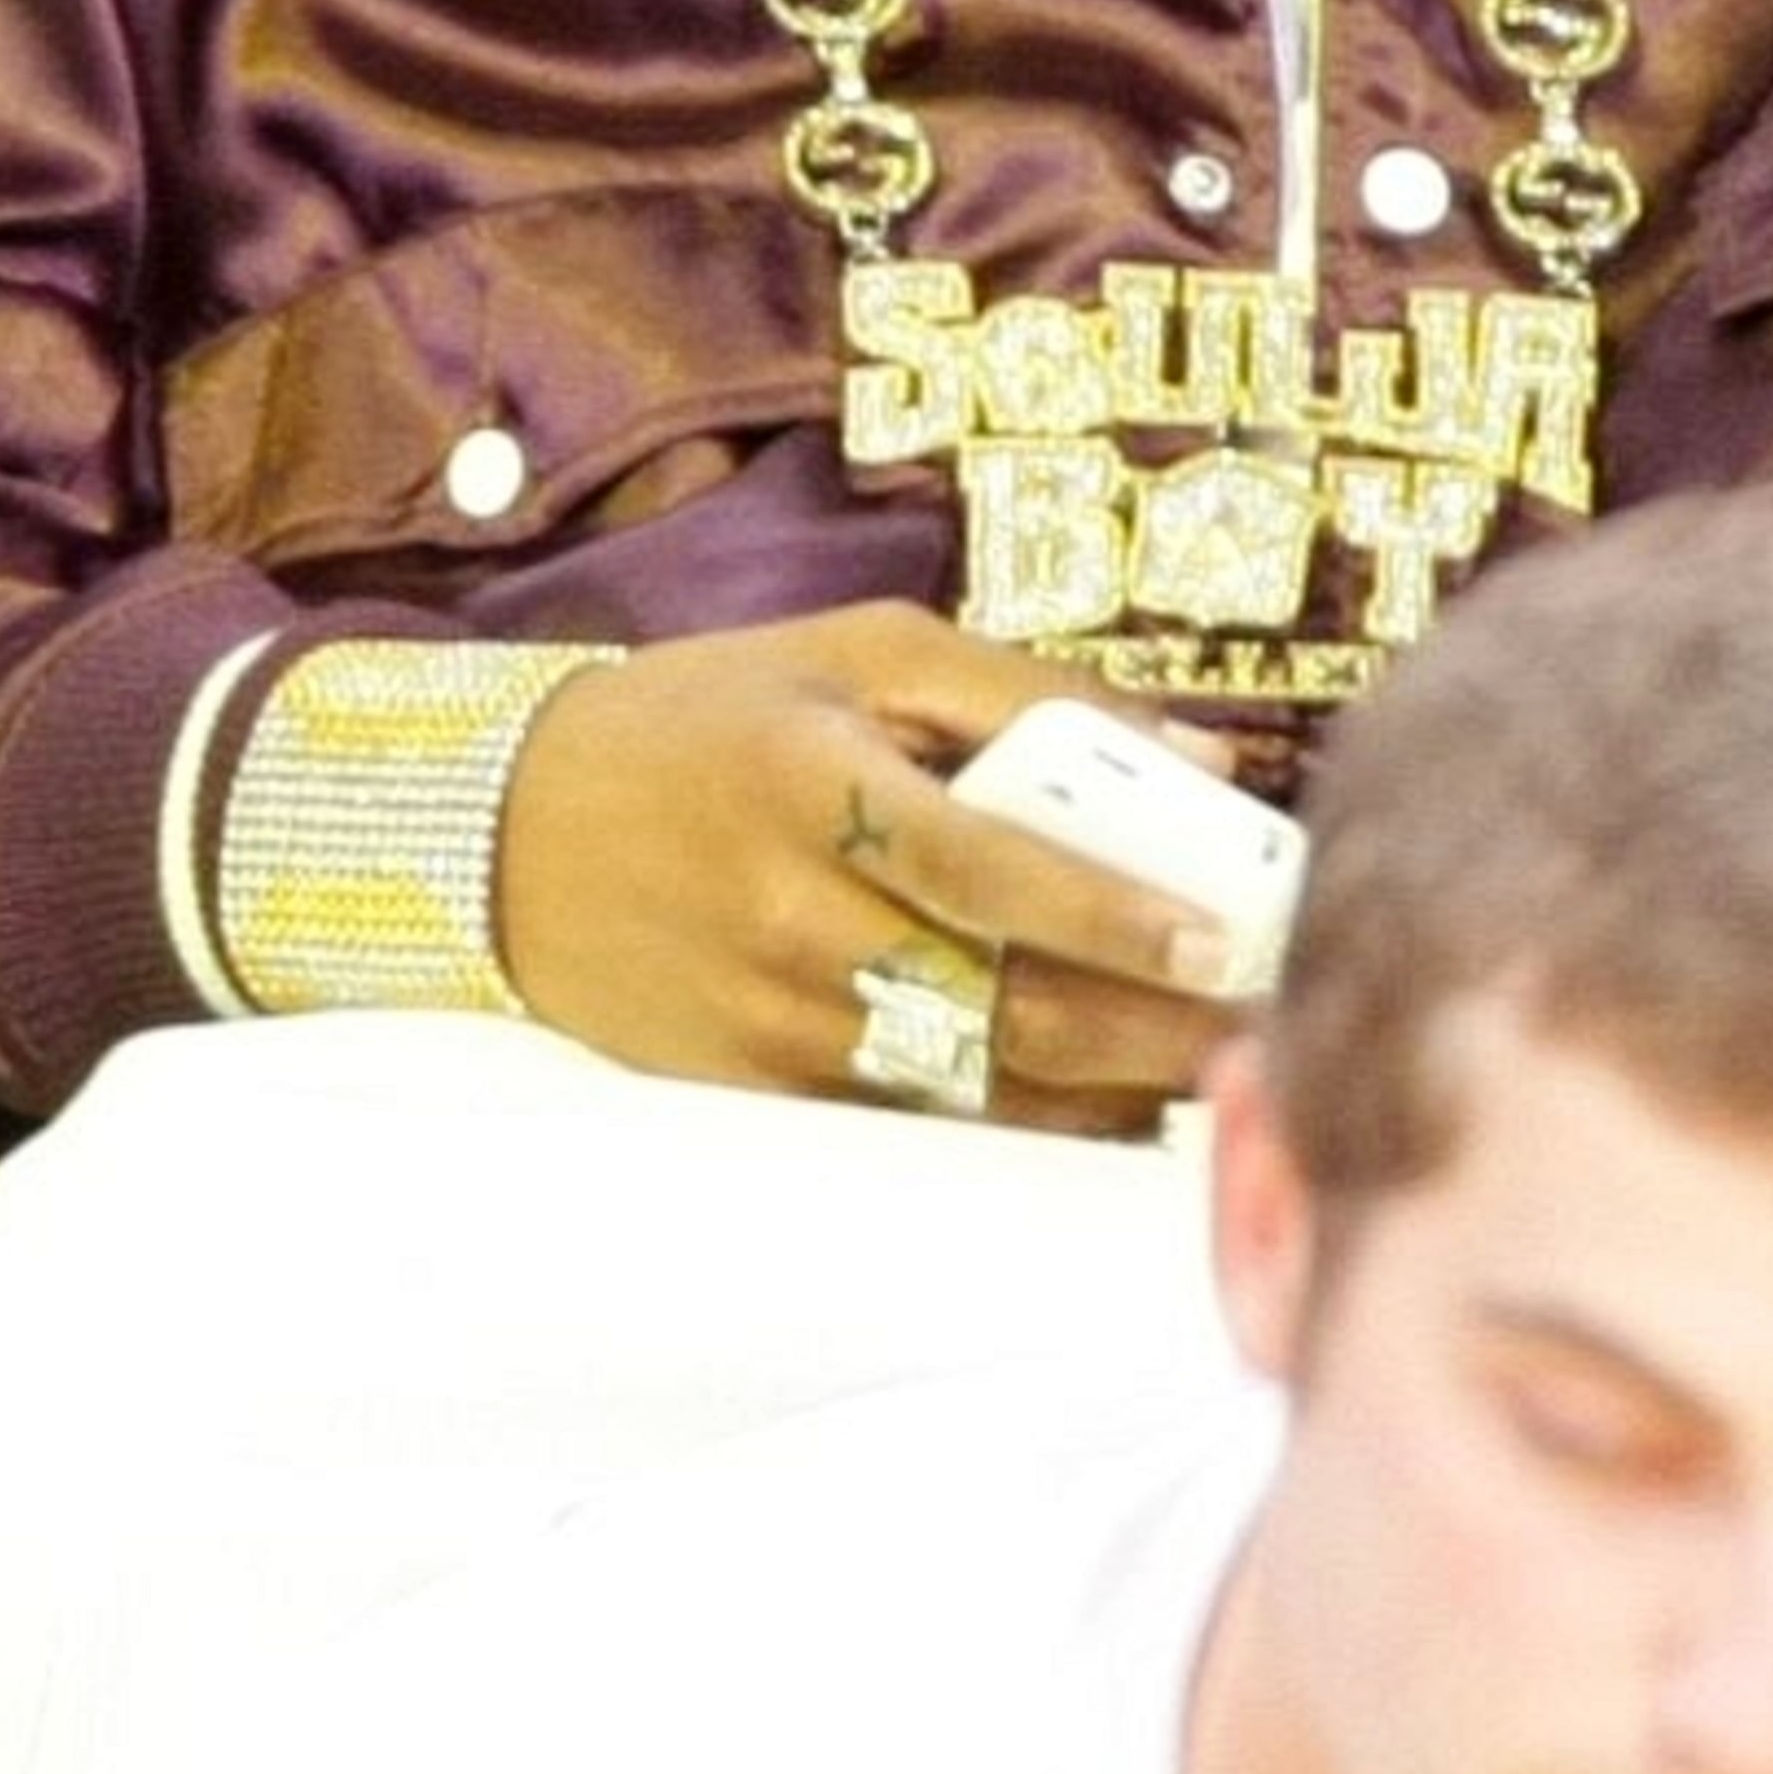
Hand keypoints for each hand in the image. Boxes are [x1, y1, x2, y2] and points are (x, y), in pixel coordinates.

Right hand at [497, 612, 1255, 1137]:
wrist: (513, 831)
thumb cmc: (711, 716)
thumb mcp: (856, 652)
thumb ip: (1025, 692)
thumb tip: (1193, 749)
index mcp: (818, 783)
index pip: (990, 863)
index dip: (1114, 910)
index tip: (1223, 938)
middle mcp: (794, 916)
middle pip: (1004, 1001)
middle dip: (1150, 1029)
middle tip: (1259, 1023)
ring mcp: (772, 1021)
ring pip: (975, 1085)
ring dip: (1109, 1092)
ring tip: (1212, 1071)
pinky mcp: (757, 1091)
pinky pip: (917, 1121)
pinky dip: (1024, 1119)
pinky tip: (1104, 1101)